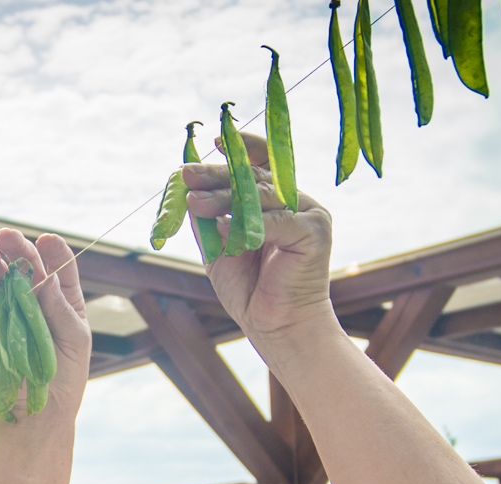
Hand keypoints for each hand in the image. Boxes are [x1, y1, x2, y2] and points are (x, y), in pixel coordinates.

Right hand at [0, 229, 91, 420]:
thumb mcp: (74, 343)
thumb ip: (60, 311)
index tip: (45, 240)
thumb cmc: (63, 380)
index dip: (54, 251)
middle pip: (25, 268)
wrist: (35, 415)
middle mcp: (36, 301)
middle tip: (3, 236)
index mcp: (64, 302)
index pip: (60, 268)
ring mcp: (9, 311)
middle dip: (15, 250)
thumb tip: (45, 279)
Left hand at [182, 130, 335, 349]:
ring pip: (261, 196)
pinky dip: (247, 224)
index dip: (240, 148)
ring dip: (224, 198)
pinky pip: (275, 221)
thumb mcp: (218, 247)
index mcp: (276, 201)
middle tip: (187, 175)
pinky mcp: (314, 232)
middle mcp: (296, 201)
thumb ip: (208, 218)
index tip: (212, 141)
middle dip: (217, 174)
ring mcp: (309, 214)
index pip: (260, 163)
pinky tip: (222, 228)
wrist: (275, 326)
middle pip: (253, 176)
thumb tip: (186, 190)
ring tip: (195, 203)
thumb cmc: (250, 289)